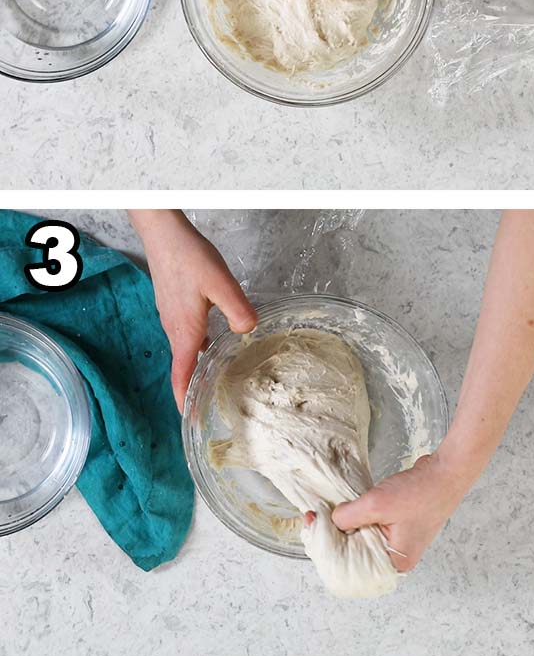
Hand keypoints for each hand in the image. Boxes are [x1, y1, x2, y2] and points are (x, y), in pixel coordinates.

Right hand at [129, 211, 256, 410]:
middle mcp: (175, 329)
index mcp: (185, 330)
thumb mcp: (221, 283)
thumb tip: (248, 332)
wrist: (164, 234)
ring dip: (197, 368)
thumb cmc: (189, 257)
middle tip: (213, 406)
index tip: (192, 421)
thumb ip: (237, 309)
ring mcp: (172, 317)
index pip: (182, 375)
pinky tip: (216, 342)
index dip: (185, 400)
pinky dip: (199, 348)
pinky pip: (187, 335)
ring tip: (217, 379)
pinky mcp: (175, 306)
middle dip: (194, 389)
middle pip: (184, 367)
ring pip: (186, 350)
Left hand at [331, 452, 471, 571]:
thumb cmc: (423, 492)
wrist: (448, 471)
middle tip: (317, 515)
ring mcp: (398, 543)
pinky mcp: (398, 528)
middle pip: (353, 554)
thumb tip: (329, 520)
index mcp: (394, 563)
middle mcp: (396, 559)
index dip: (327, 547)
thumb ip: (347, 516)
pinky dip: (360, 518)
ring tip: (334, 510)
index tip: (312, 525)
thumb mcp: (376, 504)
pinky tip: (351, 506)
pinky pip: (371, 528)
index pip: (349, 566)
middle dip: (335, 535)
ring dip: (347, 525)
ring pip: (361, 540)